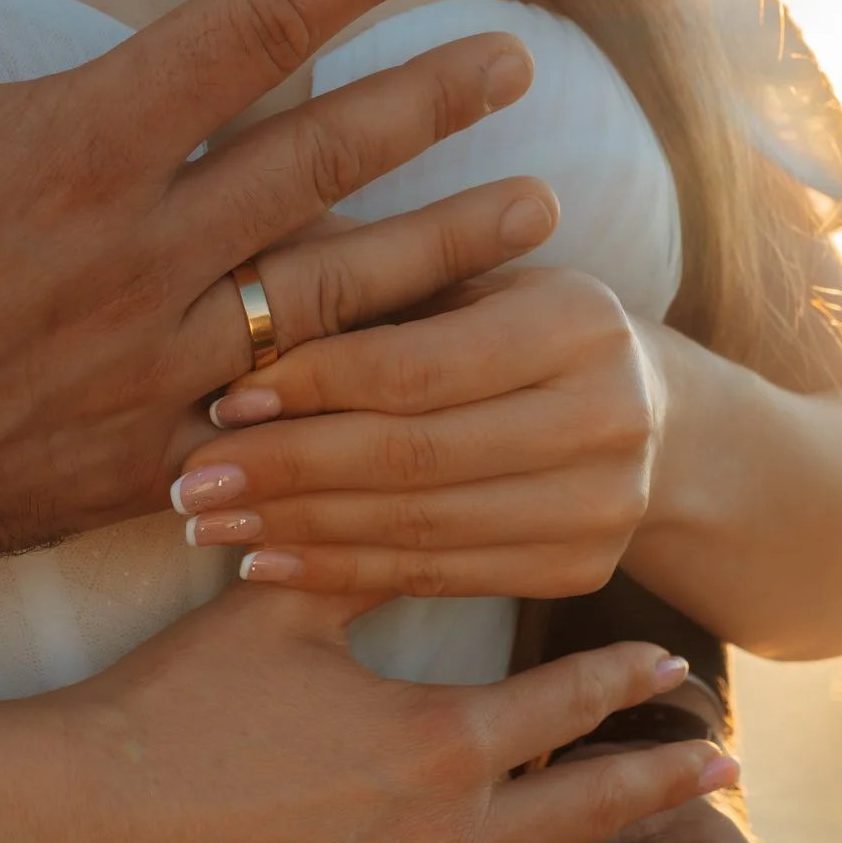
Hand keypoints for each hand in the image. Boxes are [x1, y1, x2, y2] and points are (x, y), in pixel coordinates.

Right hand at [0, 0, 551, 618]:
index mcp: (73, 145)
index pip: (252, 28)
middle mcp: (136, 257)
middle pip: (323, 162)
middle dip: (431, 103)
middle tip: (520, 65)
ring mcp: (146, 368)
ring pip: (332, 298)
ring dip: (443, 249)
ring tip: (540, 217)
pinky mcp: (136, 458)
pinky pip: (278, 418)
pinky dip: (359, 390)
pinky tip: (427, 372)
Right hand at [0, 587, 743, 842]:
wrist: (81, 837)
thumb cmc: (172, 712)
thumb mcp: (276, 615)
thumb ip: (362, 560)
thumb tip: (408, 495)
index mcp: (435, 744)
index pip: (564, 706)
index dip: (625, 680)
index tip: (671, 666)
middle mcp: (446, 840)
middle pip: (591, 813)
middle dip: (666, 787)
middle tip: (730, 772)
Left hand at [170, 266, 662, 598]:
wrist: (651, 418)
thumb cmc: (513, 325)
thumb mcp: (468, 277)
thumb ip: (377, 274)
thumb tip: (238, 262)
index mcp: (579, 321)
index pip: (418, 364)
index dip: (313, 385)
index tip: (223, 399)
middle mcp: (609, 416)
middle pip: (416, 455)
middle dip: (289, 471)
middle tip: (190, 481)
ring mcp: (606, 505)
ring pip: (421, 528)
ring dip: (301, 531)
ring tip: (210, 525)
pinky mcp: (583, 570)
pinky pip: (440, 579)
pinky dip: (344, 574)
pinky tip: (268, 566)